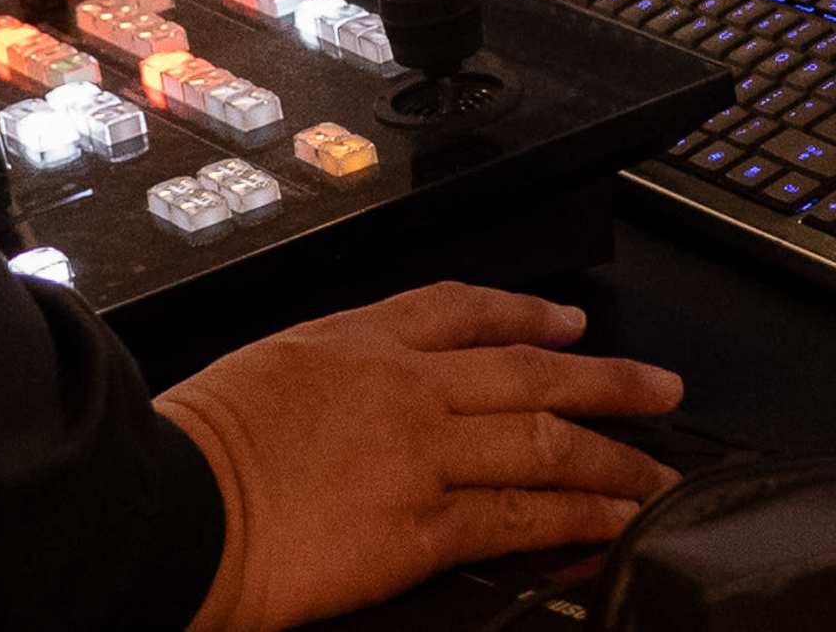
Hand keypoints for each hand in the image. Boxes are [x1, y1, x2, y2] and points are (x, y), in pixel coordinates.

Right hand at [160, 282, 682, 631]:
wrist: (172, 504)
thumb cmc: (191, 447)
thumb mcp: (263, 374)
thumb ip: (325, 380)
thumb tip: (351, 404)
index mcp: (357, 340)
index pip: (461, 309)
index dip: (526, 312)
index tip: (569, 320)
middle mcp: (404, 387)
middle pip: (530, 373)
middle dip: (606, 380)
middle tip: (663, 389)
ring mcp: (420, 454)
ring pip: (544, 442)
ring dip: (614, 459)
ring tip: (661, 477)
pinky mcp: (421, 526)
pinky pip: (519, 517)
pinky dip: (576, 520)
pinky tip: (613, 526)